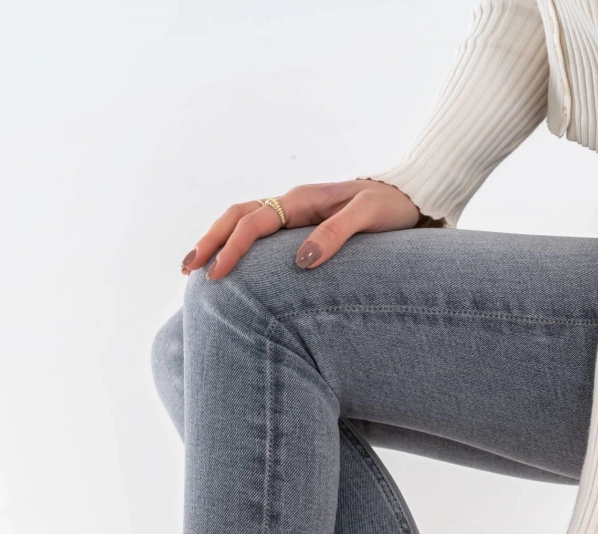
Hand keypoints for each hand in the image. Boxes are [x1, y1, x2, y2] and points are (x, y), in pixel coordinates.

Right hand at [180, 179, 422, 280]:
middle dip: (210, 241)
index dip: (233, 248)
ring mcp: (296, 213)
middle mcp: (293, 203)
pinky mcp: (302, 224)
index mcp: (303, 200)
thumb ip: (335, 235)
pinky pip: (260, 231)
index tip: (217, 276)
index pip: (255, 222)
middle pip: (238, 216)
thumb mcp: (368, 218)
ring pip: (244, 221)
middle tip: (186, 268)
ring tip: (195, 266)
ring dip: (218, 240)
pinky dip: (237, 243)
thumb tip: (301, 262)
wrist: (411, 194)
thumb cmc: (392, 206)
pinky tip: (229, 263)